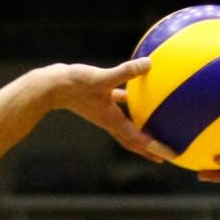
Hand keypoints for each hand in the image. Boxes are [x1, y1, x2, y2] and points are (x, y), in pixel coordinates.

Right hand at [39, 59, 174, 163]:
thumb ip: (126, 72)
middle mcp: (109, 120)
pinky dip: (130, 101)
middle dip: (149, 150)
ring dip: (141, 130)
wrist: (50, 86)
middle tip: (164, 155)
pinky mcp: (100, 99)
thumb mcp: (101, 79)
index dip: (153, 149)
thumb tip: (149, 63)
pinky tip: (138, 91)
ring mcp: (104, 111)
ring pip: (127, 124)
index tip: (168, 156)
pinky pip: (120, 102)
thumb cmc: (74, 85)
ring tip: (155, 128)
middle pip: (133, 140)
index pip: (137, 140)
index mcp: (112, 121)